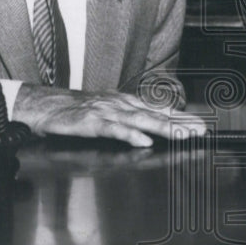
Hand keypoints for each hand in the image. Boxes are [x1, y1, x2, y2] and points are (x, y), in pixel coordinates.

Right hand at [13, 84, 206, 146]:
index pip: (159, 110)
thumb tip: (152, 130)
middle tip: (200, 130)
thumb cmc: (75, 111)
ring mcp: (106, 112)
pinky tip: (143, 141)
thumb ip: (129, 120)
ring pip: (140, 121)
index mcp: (125, 103)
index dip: (180, 117)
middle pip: (155, 114)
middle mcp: (120, 105)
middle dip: (179, 123)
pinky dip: (129, 135)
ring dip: (162, 128)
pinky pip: (113, 130)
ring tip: (181, 135)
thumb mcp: (107, 112)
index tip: (200, 124)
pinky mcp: (91, 122)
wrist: (45, 105)